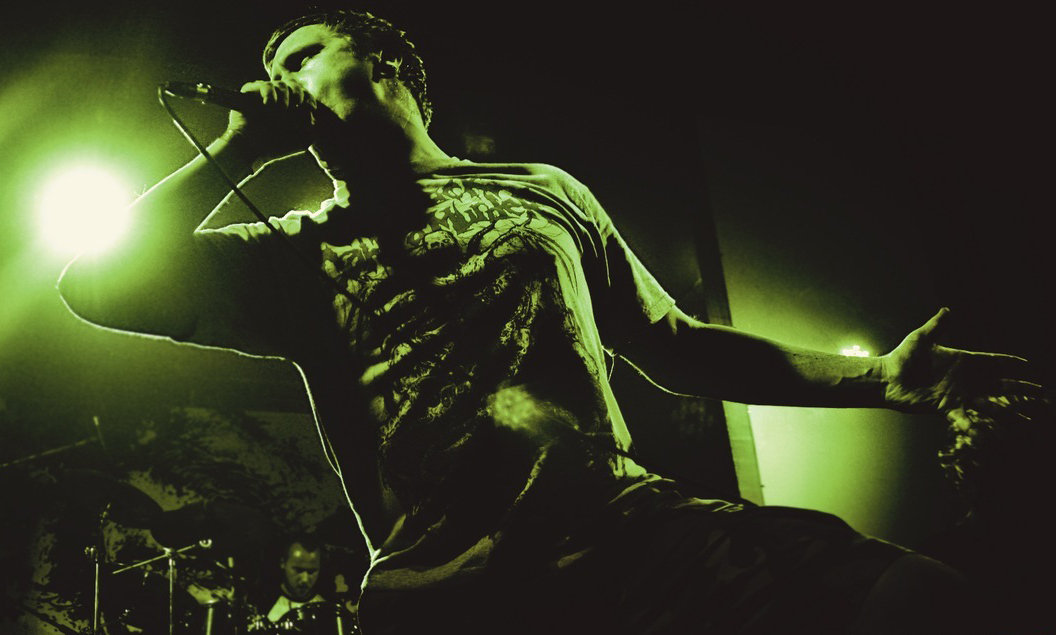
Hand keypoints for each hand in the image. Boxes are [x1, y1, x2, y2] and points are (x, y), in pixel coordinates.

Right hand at [222, 80, 327, 162]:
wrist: (250, 149)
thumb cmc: (274, 146)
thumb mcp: (301, 140)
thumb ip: (310, 126)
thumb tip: (310, 112)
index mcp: (290, 107)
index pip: (303, 95)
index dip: (309, 98)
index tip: (311, 108)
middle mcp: (278, 98)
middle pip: (293, 84)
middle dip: (299, 93)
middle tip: (299, 103)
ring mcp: (264, 94)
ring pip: (280, 85)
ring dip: (284, 97)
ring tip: (281, 110)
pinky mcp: (250, 91)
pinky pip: (265, 85)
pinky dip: (271, 94)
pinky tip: (269, 105)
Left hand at [880, 308, 1044, 424]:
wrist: (886, 378)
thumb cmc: (902, 357)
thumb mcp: (921, 338)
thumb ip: (936, 326)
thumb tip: (947, 309)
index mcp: (963, 361)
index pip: (993, 362)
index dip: (1011, 363)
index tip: (1028, 365)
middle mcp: (964, 379)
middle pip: (999, 384)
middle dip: (1021, 389)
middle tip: (1042, 394)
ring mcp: (957, 395)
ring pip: (989, 404)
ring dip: (1008, 412)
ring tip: (1028, 420)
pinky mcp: (945, 407)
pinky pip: (963, 417)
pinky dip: (973, 424)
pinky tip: (985, 434)